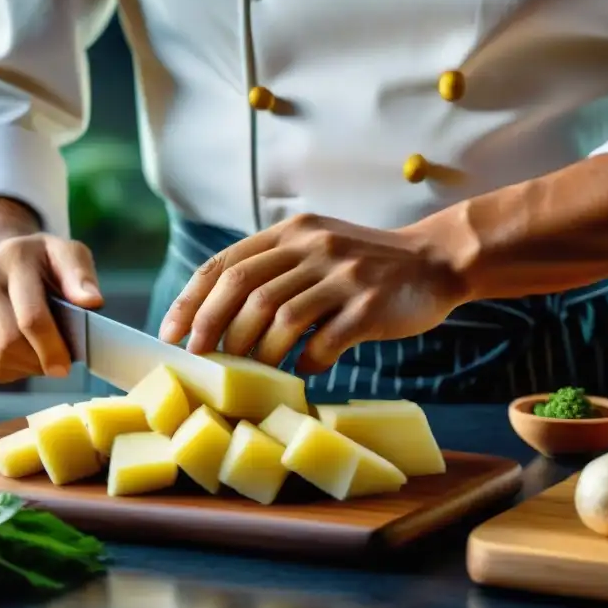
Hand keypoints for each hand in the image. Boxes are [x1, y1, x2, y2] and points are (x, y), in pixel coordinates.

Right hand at [0, 234, 102, 382]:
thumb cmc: (39, 262)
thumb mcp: (66, 253)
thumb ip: (81, 275)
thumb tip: (92, 302)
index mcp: (13, 258)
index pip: (30, 316)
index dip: (51, 346)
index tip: (67, 366)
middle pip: (10, 343)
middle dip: (41, 360)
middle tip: (60, 362)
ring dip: (29, 366)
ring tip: (42, 351)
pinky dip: (13, 368)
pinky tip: (22, 351)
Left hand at [158, 213, 466, 372]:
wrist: (435, 261)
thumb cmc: (365, 266)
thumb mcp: (316, 248)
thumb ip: (274, 271)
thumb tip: (216, 321)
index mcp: (292, 233)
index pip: (225, 264)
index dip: (192, 300)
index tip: (172, 333)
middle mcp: (313, 247)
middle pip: (245, 289)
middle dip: (213, 329)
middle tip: (201, 360)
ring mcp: (342, 275)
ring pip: (279, 318)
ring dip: (257, 353)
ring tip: (252, 373)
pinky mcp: (370, 305)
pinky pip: (325, 341)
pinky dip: (307, 362)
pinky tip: (305, 371)